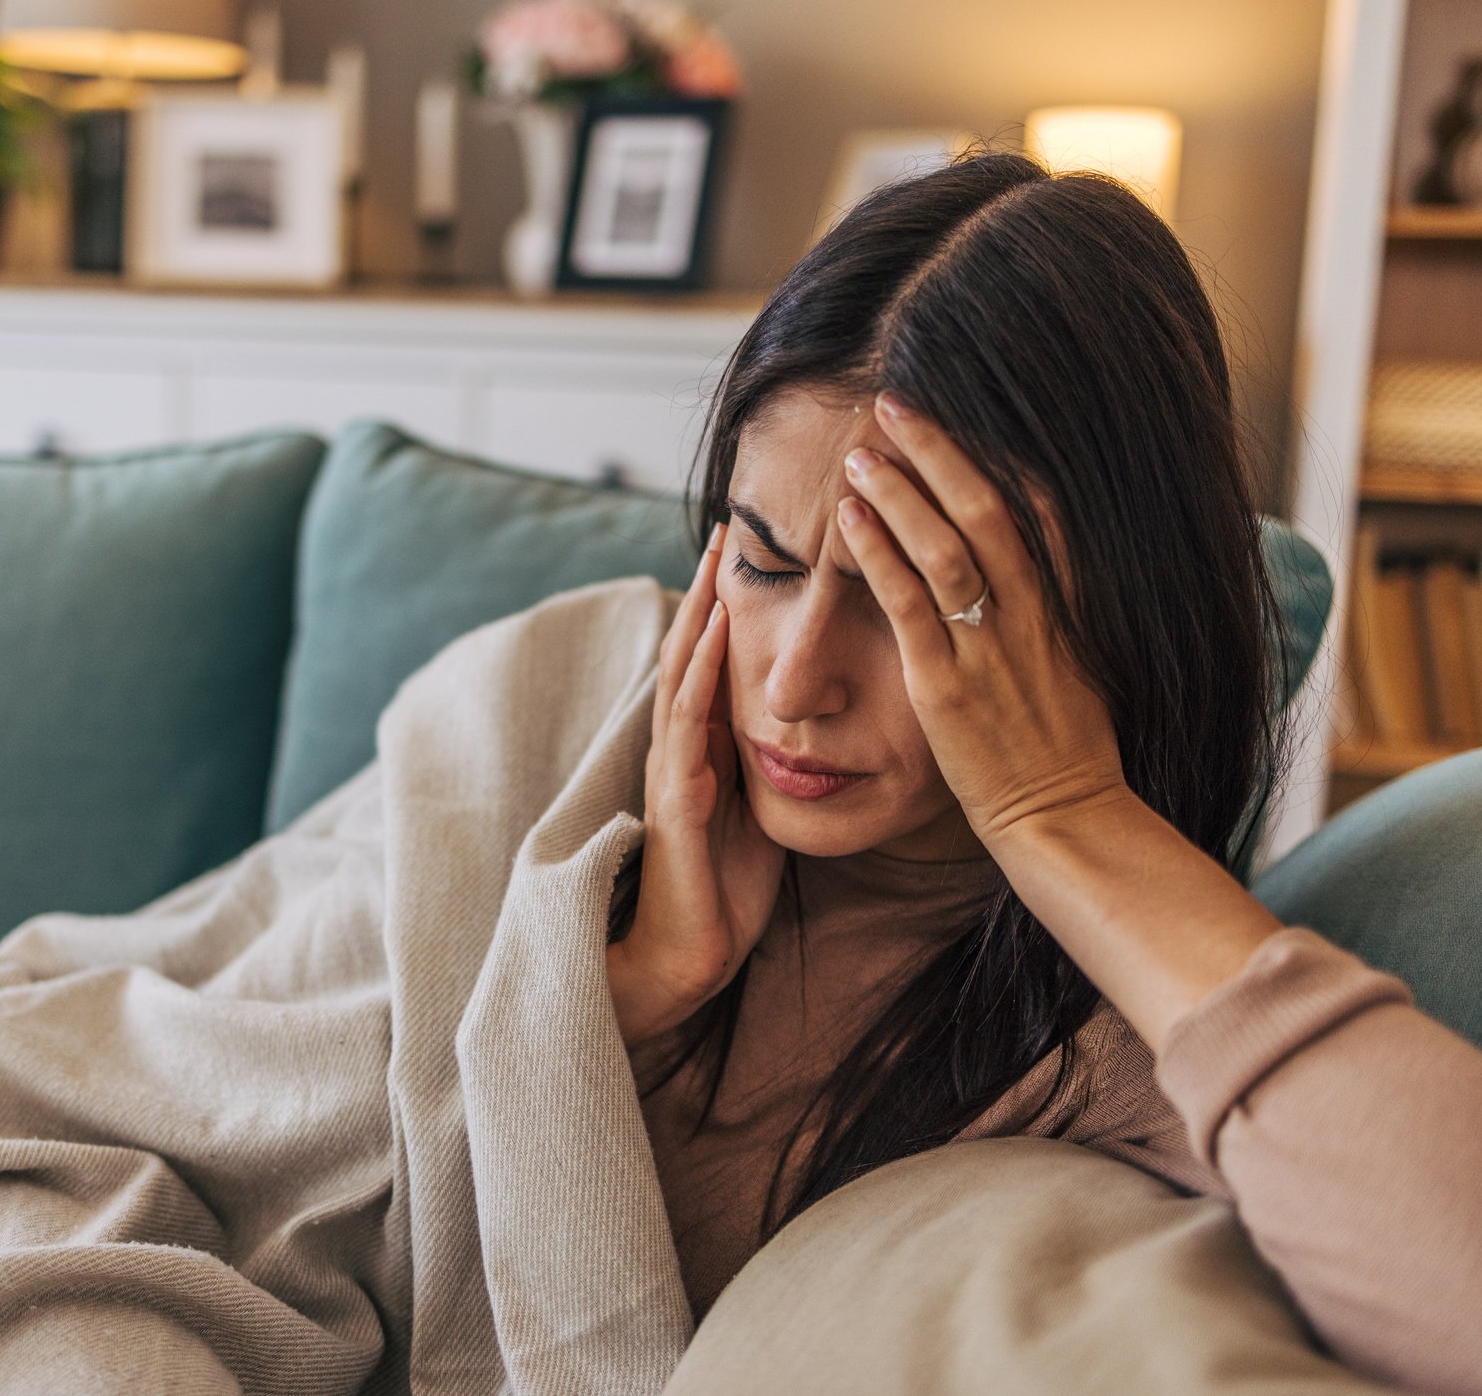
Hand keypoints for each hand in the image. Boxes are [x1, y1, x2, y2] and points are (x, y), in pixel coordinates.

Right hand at [608, 522, 787, 1046]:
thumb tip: (808, 734)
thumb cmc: (724, 892)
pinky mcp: (678, 798)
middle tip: (729, 523)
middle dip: (709, 588)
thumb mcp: (758, 815)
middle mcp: (680, 747)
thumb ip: (768, 769)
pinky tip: (718, 628)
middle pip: (693, 650)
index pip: (714, 664)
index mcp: (702, 750)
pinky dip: (703, 668)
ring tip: (721, 553)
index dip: (728, 608)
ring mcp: (672, 768)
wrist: (688, 959)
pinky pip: (689, 720)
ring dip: (701, 609)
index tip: (752, 552)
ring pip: (685, 670)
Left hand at [837, 393, 1282, 1050]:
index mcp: (1064, 610)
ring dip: (902, 492)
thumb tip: (1045, 573)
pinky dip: (880, 553)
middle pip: (989, 511)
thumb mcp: (1080, 670)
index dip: (1000, 458)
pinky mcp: (946, 686)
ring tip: (865, 452)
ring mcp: (988, 650)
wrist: (1066, 821)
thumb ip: (1059, 616)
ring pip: (947, 548)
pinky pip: (911, 605)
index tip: (966, 415)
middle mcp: (1031, 618)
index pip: (1041, 512)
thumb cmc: (1066, 755)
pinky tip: (853, 518)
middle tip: (896, 407)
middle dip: (941, 454)